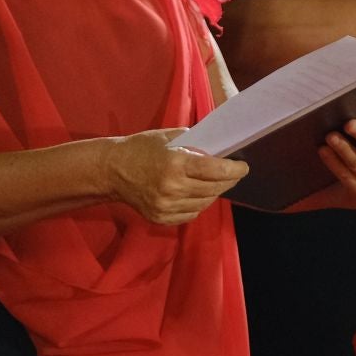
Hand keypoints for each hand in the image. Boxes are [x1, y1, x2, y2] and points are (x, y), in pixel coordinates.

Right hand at [103, 128, 248, 223]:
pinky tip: (199, 194)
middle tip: (234, 174)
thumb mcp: (169, 137)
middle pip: (213, 189)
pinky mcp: (161, 218)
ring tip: (217, 183)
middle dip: (228, 181)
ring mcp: (166, 206)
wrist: (111, 170)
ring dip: (214, 193)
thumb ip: (195, 143)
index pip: (215, 171)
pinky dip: (199, 205)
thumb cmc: (141, 148)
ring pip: (204, 203)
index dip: (234, 170)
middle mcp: (173, 188)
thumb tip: (219, 148)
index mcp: (176, 164)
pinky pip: (191, 214)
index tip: (244, 167)